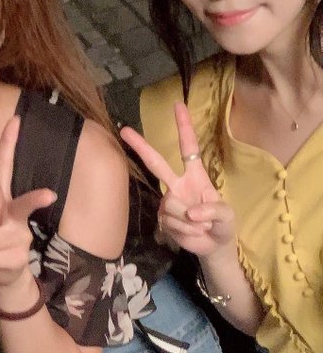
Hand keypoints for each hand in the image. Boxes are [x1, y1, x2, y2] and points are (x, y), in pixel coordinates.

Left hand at [0, 116, 55, 288]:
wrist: (3, 274)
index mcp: (1, 199)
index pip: (4, 168)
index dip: (9, 144)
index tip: (15, 120)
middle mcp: (14, 216)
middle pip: (24, 205)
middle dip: (35, 200)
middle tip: (50, 195)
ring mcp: (19, 238)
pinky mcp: (17, 258)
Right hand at [120, 102, 234, 256]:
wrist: (214, 247)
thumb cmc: (224, 224)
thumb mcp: (228, 216)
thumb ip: (214, 211)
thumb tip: (192, 213)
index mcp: (196, 176)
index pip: (188, 148)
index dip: (184, 127)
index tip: (178, 105)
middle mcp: (177, 184)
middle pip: (156, 163)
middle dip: (140, 146)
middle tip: (124, 130)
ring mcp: (169, 202)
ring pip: (172, 205)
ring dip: (191, 221)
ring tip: (202, 226)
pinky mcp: (163, 219)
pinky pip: (171, 222)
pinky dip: (187, 231)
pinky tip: (193, 233)